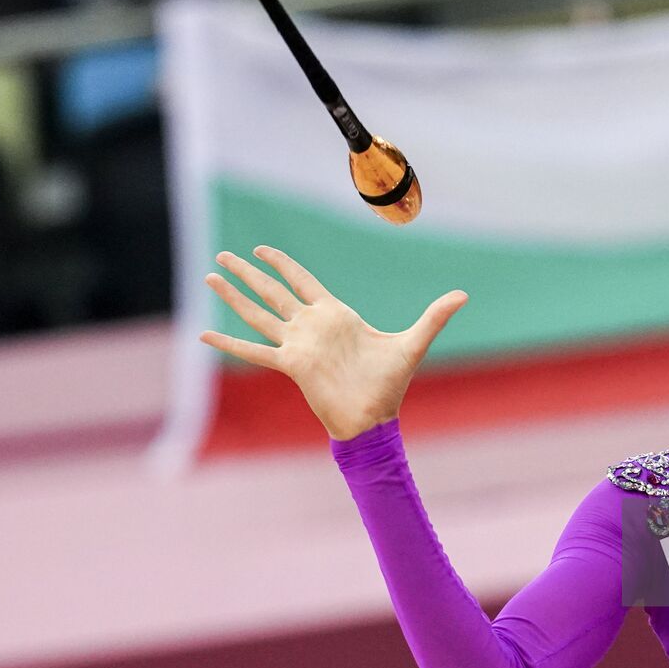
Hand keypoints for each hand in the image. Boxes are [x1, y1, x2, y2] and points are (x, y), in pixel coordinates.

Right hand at [199, 245, 468, 440]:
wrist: (375, 418)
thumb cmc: (391, 383)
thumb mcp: (415, 341)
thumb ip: (435, 316)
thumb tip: (464, 294)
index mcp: (335, 314)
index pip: (301, 281)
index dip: (282, 263)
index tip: (262, 249)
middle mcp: (311, 326)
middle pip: (273, 291)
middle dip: (248, 273)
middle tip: (223, 255)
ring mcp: (298, 344)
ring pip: (258, 313)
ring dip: (234, 296)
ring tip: (210, 277)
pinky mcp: (291, 365)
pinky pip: (254, 351)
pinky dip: (229, 345)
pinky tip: (204, 336)